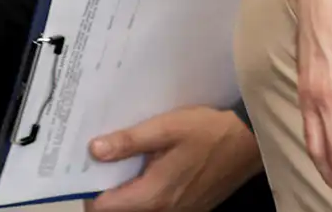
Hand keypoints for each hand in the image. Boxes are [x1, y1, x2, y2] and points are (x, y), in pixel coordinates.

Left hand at [80, 106, 261, 211]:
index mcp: (154, 195)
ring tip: (117, 159)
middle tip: (97, 158)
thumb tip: (94, 150)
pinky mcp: (190, 207)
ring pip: (138, 209)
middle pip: (120, 211)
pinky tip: (145, 165)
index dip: (88, 190)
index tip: (80, 168)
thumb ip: (129, 141)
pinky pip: (156, 205)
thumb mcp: (165, 128)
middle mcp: (164, 211)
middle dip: (104, 188)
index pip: (104, 208)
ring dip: (125, 189)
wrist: (250, 141)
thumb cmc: (208, 132)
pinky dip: (144, 190)